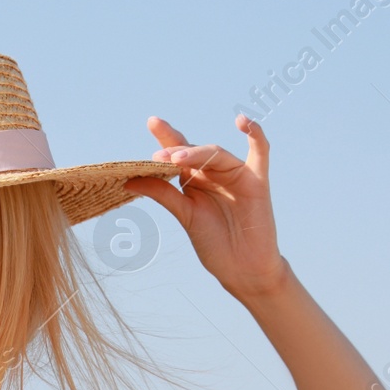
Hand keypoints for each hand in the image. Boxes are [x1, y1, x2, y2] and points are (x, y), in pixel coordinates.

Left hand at [125, 115, 287, 298]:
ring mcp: (236, 174)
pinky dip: (255, 135)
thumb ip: (163, 194)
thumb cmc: (214, 243)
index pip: (178, 154)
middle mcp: (213, 173)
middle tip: (157, 157)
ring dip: (197, 153)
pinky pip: (261, 152)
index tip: (152, 122)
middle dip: (176, 151)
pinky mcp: (257, 181)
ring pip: (217, 154)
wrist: (242, 268)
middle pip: (195, 152)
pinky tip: (244, 121)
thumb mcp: (185, 216)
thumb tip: (128, 180)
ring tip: (177, 159)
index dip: (166, 137)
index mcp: (194, 180)